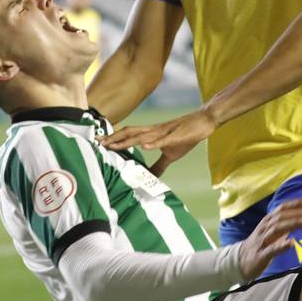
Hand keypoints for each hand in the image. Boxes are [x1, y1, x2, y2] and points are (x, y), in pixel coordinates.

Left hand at [101, 108, 217, 169]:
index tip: (99, 143)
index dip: (114, 138)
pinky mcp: (176, 136)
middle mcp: (154, 131)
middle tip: (98, 143)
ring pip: (142, 135)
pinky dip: (153, 143)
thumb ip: (159, 165)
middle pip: (130, 132)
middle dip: (114, 138)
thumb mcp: (171, 154)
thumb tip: (151, 178)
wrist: (204, 122)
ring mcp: (164, 132)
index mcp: (152, 134)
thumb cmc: (186, 136)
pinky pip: (163, 139)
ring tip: (112, 145)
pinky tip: (144, 146)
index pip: (129, 135)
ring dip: (127, 141)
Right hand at [239, 198, 301, 279]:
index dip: (295, 204)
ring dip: (292, 224)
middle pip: (281, 217)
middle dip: (297, 213)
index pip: (282, 208)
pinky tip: (292, 243)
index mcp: (268, 221)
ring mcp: (262, 241)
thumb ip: (285, 223)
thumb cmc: (261, 244)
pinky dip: (282, 245)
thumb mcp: (272, 231)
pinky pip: (272, 249)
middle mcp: (265, 228)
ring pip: (276, 229)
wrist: (240, 261)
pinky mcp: (261, 255)